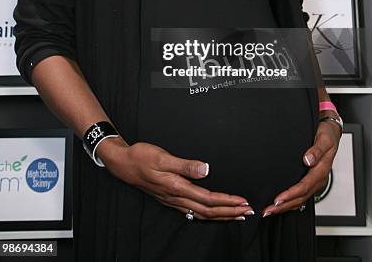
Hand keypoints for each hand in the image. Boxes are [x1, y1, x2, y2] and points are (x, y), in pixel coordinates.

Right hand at [97, 139, 254, 220]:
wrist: (123, 163)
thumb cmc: (141, 157)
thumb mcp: (163, 156)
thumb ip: (186, 165)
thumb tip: (206, 169)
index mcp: (178, 188)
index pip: (209, 199)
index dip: (228, 202)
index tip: (243, 202)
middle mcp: (177, 198)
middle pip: (209, 211)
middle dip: (230, 212)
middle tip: (248, 211)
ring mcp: (173, 200)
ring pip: (202, 213)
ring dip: (221, 215)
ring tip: (236, 214)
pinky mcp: (170, 198)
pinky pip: (193, 211)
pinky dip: (208, 214)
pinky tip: (212, 213)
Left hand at [261, 120, 340, 216]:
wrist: (332, 133)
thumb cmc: (328, 135)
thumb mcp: (324, 139)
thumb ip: (316, 150)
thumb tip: (307, 160)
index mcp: (322, 170)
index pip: (304, 187)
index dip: (291, 194)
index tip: (278, 199)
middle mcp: (319, 179)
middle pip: (301, 197)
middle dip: (285, 205)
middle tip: (269, 210)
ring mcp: (315, 181)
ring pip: (301, 199)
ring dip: (286, 206)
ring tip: (271, 210)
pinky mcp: (312, 180)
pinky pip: (301, 195)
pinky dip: (291, 201)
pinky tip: (281, 204)